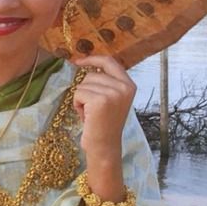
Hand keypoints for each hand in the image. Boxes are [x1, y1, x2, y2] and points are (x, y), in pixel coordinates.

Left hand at [72, 55, 135, 172]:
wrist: (105, 146)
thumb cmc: (104, 124)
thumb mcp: (112, 99)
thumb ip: (106, 82)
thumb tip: (87, 64)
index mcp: (129, 85)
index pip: (110, 62)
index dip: (93, 59)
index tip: (78, 61)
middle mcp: (124, 87)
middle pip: (91, 75)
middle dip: (86, 90)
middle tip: (93, 109)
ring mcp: (113, 93)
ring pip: (83, 84)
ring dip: (81, 99)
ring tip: (91, 113)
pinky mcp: (100, 100)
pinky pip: (78, 93)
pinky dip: (77, 105)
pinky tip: (86, 116)